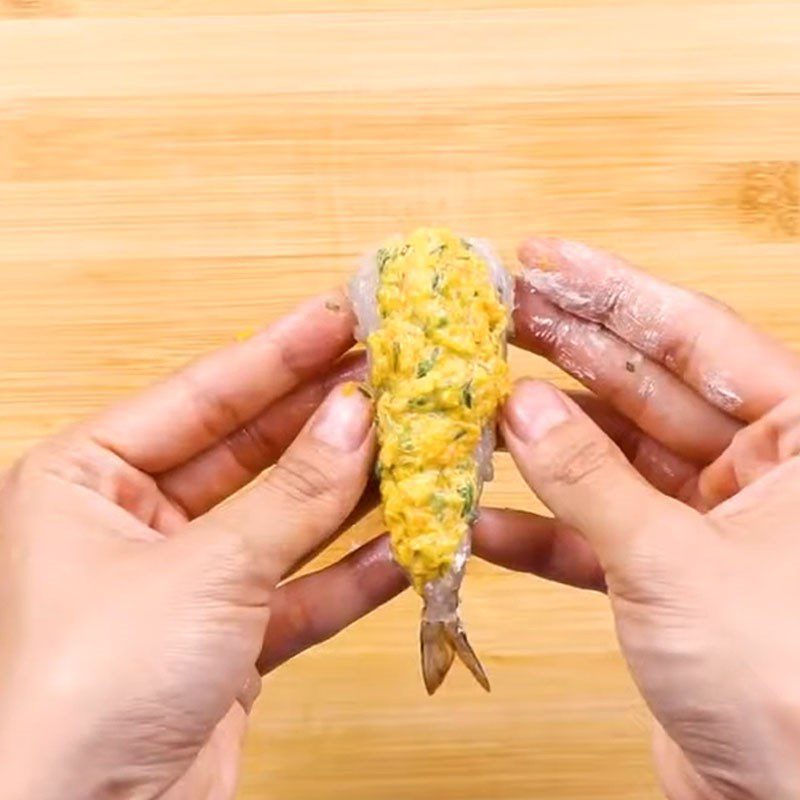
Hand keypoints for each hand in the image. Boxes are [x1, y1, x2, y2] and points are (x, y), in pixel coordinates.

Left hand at [0, 290, 404, 799]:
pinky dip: (354, 571)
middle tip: (395, 375)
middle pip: (252, 451)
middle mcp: (133, 521)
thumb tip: (360, 415)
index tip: (342, 314)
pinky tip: (409, 539)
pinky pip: (300, 590)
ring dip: (352, 491)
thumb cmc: (88, 691)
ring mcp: (186, 581)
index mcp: (88, 478)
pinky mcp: (227, 642)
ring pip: (285, 519)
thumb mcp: (203, 570)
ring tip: (417, 444)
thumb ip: (293, 494)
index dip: (280, 351)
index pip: (204, 393)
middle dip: (325, 417)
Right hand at [473, 240, 799, 798]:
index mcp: (799, 437)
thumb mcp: (674, 562)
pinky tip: (481, 517)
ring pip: (610, 457)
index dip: (610, 290)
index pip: (691, 336)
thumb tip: (518, 410)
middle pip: (642, 386)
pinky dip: (540, 528)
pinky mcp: (667, 574)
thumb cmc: (782, 684)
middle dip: (563, 350)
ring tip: (472, 404)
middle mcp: (758, 469)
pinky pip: (594, 533)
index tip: (542, 258)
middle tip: (492, 315)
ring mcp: (708, 521)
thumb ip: (590, 480)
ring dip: (540, 441)